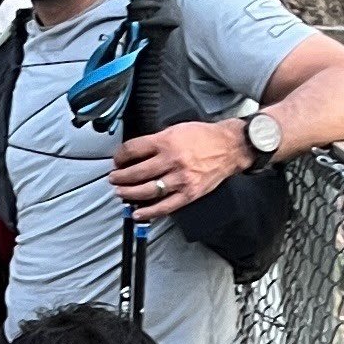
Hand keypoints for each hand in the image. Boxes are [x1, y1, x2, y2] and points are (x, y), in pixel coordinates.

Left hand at [110, 115, 257, 217]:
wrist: (229, 147)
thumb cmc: (204, 137)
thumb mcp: (175, 130)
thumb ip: (155, 141)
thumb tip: (135, 153)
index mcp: (166, 142)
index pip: (133, 150)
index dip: (119, 157)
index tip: (117, 161)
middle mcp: (172, 161)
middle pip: (136, 172)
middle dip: (120, 177)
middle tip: (114, 178)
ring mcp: (180, 179)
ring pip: (146, 190)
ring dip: (129, 193)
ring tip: (121, 192)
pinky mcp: (189, 193)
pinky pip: (164, 206)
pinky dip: (149, 212)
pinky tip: (137, 212)